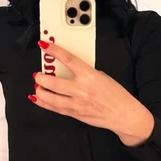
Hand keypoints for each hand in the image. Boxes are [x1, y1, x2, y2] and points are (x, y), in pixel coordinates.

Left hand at [30, 40, 152, 140]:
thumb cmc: (115, 94)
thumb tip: (67, 69)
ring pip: (51, 98)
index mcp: (90, 76)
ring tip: (37, 86)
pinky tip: (38, 99)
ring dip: (40, 91)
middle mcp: (82, 90)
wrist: (123, 114)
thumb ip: (84, 72)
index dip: (54, 51)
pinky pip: (55, 108)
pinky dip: (44, 103)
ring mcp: (77, 104)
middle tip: (38, 74)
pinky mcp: (75, 114)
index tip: (44, 45)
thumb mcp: (101, 76)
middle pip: (54, 83)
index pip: (68, 60)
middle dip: (41, 78)